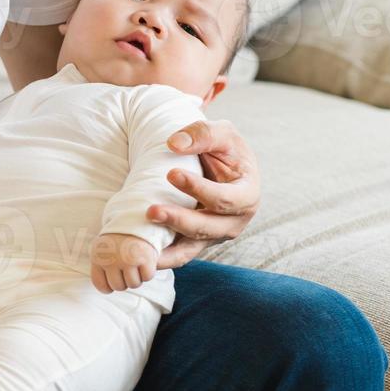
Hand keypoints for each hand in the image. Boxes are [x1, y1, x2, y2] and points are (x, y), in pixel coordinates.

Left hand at [90, 232, 159, 292]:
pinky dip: (148, 271)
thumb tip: (106, 290)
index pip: (102, 286)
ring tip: (137, 262)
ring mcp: (128, 259)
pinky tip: (146, 259)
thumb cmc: (119, 237)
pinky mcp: (145, 258)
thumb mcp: (102, 248)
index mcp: (98, 257)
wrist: (136, 217)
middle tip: (128, 265)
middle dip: (125, 279)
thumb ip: (101, 267)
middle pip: (118, 287)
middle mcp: (112, 259)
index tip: (115, 275)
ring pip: (134, 284)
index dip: (109, 286)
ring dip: (137, 276)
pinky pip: (147, 276)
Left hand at [152, 119, 260, 268]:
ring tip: (142, 241)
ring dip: (167, 247)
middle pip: (207, 228)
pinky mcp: (197, 242)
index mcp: (247, 195)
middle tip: (151, 211)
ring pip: (192, 247)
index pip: (225, 199)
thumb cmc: (225, 148)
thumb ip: (203, 134)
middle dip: (179, 221)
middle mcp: (234, 221)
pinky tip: (143, 257)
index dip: (199, 189)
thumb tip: (174, 144)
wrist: (221, 165)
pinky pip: (180, 254)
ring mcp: (215, 235)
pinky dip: (163, 258)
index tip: (171, 174)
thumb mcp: (222, 133)